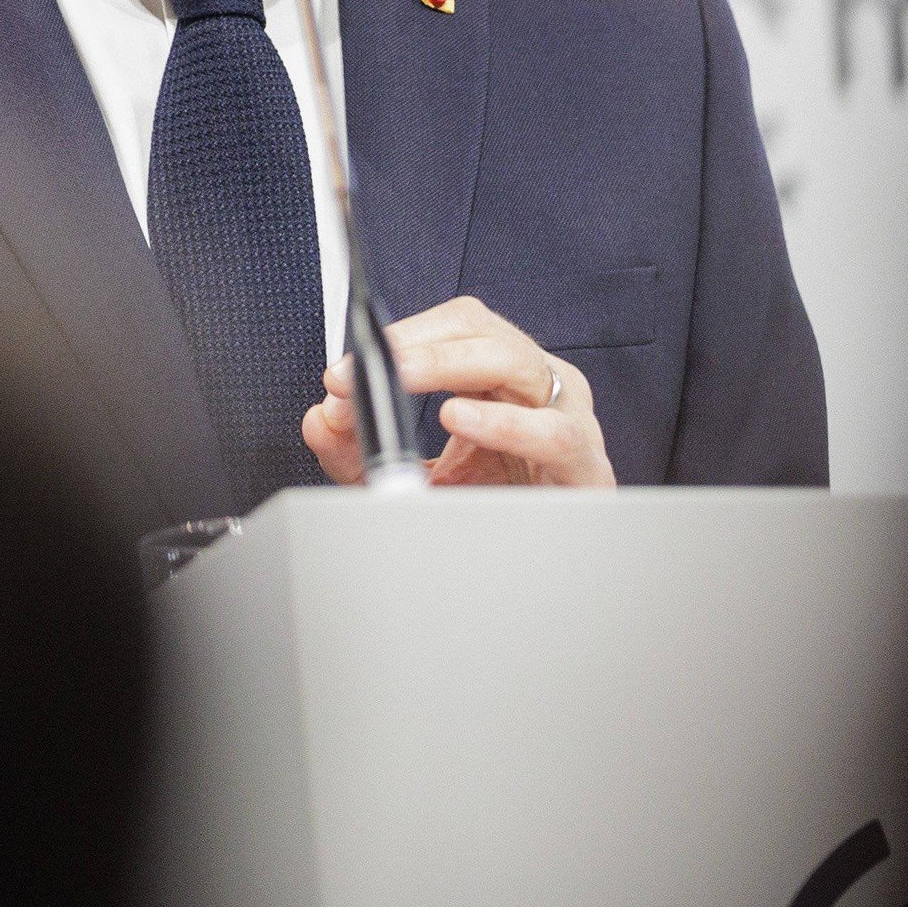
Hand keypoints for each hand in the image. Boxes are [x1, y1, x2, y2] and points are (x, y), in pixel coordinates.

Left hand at [303, 295, 615, 488]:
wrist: (541, 579)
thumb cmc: (491, 514)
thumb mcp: (413, 478)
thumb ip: (361, 452)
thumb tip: (322, 419)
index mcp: (501, 379)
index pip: (455, 327)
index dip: (398, 339)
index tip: (343, 374)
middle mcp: (536, 389)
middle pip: (481, 332)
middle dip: (412, 348)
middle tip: (357, 375)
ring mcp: (567, 420)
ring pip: (516, 363)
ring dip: (447, 366)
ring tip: (399, 378)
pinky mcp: (585, 468)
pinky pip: (551, 433)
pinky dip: (503, 423)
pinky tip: (461, 420)